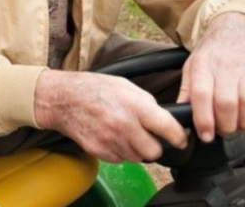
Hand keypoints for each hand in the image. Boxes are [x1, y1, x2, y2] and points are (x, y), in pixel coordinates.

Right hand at [35, 70, 186, 162]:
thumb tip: (165, 120)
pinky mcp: (99, 150)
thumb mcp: (126, 85)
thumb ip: (148, 103)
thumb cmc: (95, 89)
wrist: (63, 99)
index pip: (169, 129)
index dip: (179, 137)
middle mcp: (124, 125)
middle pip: (154, 151)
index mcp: (135, 106)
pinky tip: (111, 136)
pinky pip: (119, 159)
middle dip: (154, 145)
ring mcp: (111, 140)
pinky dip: (119, 151)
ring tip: (124, 132)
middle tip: (147, 136)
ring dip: (135, 149)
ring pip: (137, 157)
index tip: (180, 139)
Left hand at [177, 12, 244, 142]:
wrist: (235, 28)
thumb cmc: (211, 53)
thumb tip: (180, 117)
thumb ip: (187, 91)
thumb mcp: (191, 66)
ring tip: (240, 126)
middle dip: (226, 125)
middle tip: (224, 131)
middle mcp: (225, 67)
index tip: (205, 136)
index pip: (201, 95)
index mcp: (203, 66)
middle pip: (227, 103)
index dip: (204, 119)